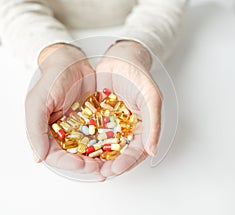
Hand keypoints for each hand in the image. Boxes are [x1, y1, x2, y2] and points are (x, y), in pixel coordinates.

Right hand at [25, 44, 103, 176]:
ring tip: (111, 164)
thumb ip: (35, 129)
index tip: (83, 165)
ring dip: (99, 160)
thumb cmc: (51, 79)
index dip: (69, 164)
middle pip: (74, 158)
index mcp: (46, 133)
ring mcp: (78, 128)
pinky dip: (107, 144)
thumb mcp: (37, 102)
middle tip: (102, 169)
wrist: (71, 61)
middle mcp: (62, 134)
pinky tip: (117, 149)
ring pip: (88, 150)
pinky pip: (100, 136)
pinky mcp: (92, 121)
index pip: (56, 157)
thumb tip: (38, 157)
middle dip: (88, 166)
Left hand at [96, 40, 161, 177]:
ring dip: (99, 157)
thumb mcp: (151, 98)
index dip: (127, 162)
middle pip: (121, 153)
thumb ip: (154, 123)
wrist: (121, 58)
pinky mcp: (100, 117)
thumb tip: (152, 151)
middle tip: (99, 172)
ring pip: (106, 145)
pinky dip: (89, 142)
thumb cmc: (139, 76)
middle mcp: (129, 129)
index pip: (137, 151)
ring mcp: (114, 123)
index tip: (115, 169)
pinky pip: (94, 132)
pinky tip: (80, 148)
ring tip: (88, 165)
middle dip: (111, 164)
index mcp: (143, 127)